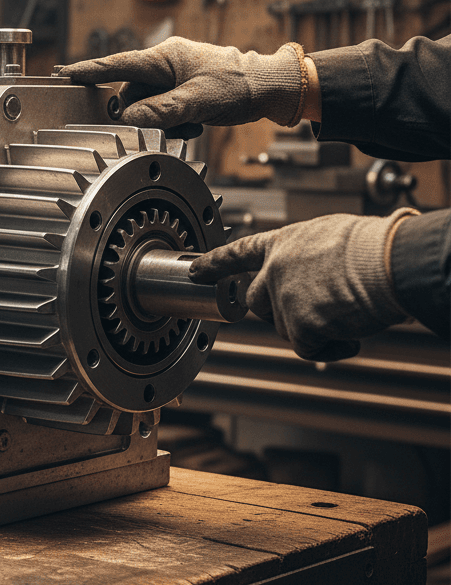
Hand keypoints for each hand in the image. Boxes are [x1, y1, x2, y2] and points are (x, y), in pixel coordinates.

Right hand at [59, 37, 307, 136]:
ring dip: (161, 120)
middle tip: (166, 123)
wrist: (269, 88)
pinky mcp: (182, 90)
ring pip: (147, 105)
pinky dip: (173, 121)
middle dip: (143, 112)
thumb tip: (129, 118)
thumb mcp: (196, 102)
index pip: (117, 64)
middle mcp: (165, 64)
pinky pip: (163, 109)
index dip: (89, 71)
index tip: (64, 75)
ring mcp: (173, 78)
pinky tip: (192, 123)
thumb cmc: (238, 86)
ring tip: (188, 123)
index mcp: (164, 57)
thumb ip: (160, 111)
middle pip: (132, 93)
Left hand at [189, 210, 413, 361]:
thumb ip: (308, 256)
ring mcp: (284, 298)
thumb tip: (314, 275)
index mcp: (282, 243)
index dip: (216, 263)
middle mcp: (275, 271)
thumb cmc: (373, 246)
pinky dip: (331, 348)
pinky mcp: (299, 325)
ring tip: (348, 312)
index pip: (239, 253)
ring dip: (316, 329)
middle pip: (256, 302)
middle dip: (278, 312)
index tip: (195, 270)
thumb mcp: (329, 235)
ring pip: (287, 328)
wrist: (389, 261)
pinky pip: (308, 348)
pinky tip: (352, 336)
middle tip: (313, 311)